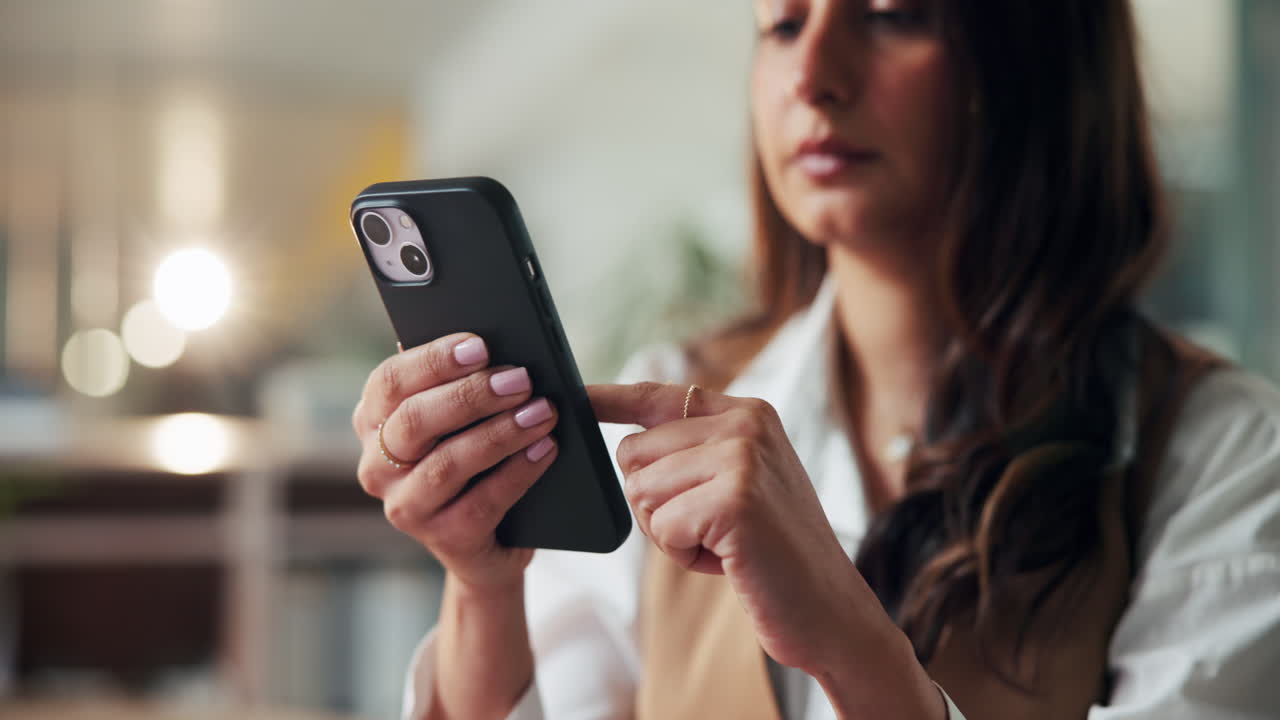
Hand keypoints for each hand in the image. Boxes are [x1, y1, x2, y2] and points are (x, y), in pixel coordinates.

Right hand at [352, 333, 559, 590]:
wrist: (491, 540)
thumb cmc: (477, 459)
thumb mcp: (460, 419)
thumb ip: (460, 383)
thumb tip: (489, 342)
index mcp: (373, 421)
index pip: (389, 381)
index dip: (433, 360)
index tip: (480, 344)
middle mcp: (377, 466)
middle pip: (415, 421)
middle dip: (472, 395)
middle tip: (521, 378)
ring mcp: (405, 507)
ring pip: (447, 464)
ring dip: (500, 433)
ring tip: (542, 412)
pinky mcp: (443, 539)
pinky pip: (481, 503)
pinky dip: (517, 472)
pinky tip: (545, 449)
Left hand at [589, 382, 944, 718]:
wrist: (831, 612)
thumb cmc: (774, 555)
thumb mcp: (739, 485)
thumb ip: (695, 454)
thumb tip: (624, 443)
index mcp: (746, 413)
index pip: (655, 396)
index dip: (608, 398)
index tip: (572, 395)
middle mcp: (745, 423)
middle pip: (632, 454)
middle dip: (656, 504)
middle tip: (712, 529)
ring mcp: (742, 457)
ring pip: (641, 492)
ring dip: (670, 532)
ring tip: (724, 544)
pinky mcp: (735, 499)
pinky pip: (661, 526)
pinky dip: (683, 555)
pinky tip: (728, 560)